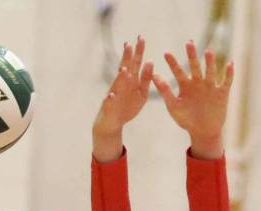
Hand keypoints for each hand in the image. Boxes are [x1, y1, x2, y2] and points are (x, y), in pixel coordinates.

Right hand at [92, 37, 152, 156]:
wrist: (112, 121)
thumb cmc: (127, 106)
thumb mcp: (141, 93)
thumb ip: (145, 79)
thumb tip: (150, 62)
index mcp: (130, 81)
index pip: (134, 63)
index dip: (138, 52)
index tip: (141, 38)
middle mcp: (121, 84)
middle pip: (125, 68)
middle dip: (128, 57)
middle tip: (131, 43)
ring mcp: (115, 93)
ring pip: (117, 84)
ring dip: (120, 78)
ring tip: (124, 69)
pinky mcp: (109, 105)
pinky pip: (110, 102)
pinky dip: (110, 99)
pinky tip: (111, 95)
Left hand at [153, 41, 232, 158]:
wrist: (203, 132)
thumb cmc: (186, 120)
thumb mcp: (174, 106)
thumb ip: (165, 91)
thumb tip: (153, 76)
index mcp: (185, 84)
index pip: (178, 71)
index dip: (172, 63)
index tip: (166, 53)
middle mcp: (197, 82)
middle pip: (195, 66)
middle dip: (192, 55)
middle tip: (188, 43)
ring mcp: (210, 87)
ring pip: (210, 71)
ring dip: (210, 62)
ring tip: (208, 52)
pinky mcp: (222, 93)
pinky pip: (226, 82)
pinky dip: (229, 74)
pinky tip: (230, 64)